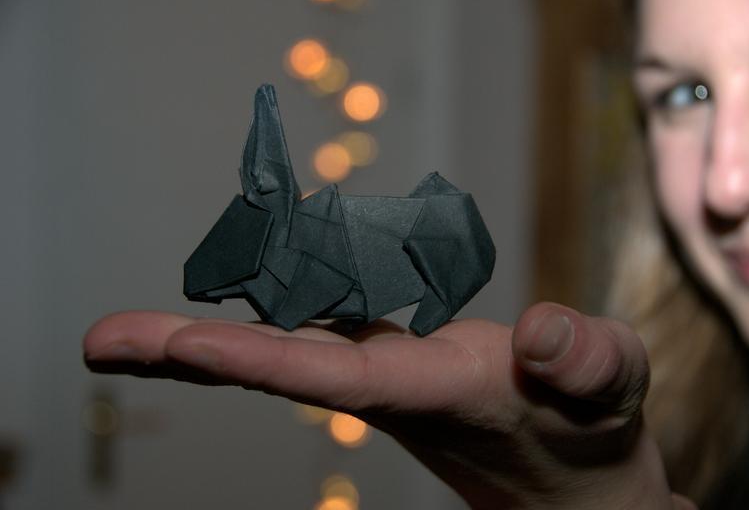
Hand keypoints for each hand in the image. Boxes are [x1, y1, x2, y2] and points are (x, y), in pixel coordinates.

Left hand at [83, 302, 695, 509]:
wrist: (575, 484)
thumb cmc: (594, 439)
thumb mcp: (612, 393)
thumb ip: (585, 364)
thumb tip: (542, 333)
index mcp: (437, 391)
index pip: (339, 378)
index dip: (262, 361)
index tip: (181, 348)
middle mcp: (393, 386)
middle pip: (282, 367)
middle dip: (192, 357)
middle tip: (102, 342)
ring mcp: (387, 376)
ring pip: (290, 349)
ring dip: (213, 340)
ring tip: (131, 332)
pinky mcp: (395, 363)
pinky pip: (320, 334)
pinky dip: (271, 317)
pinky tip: (240, 299)